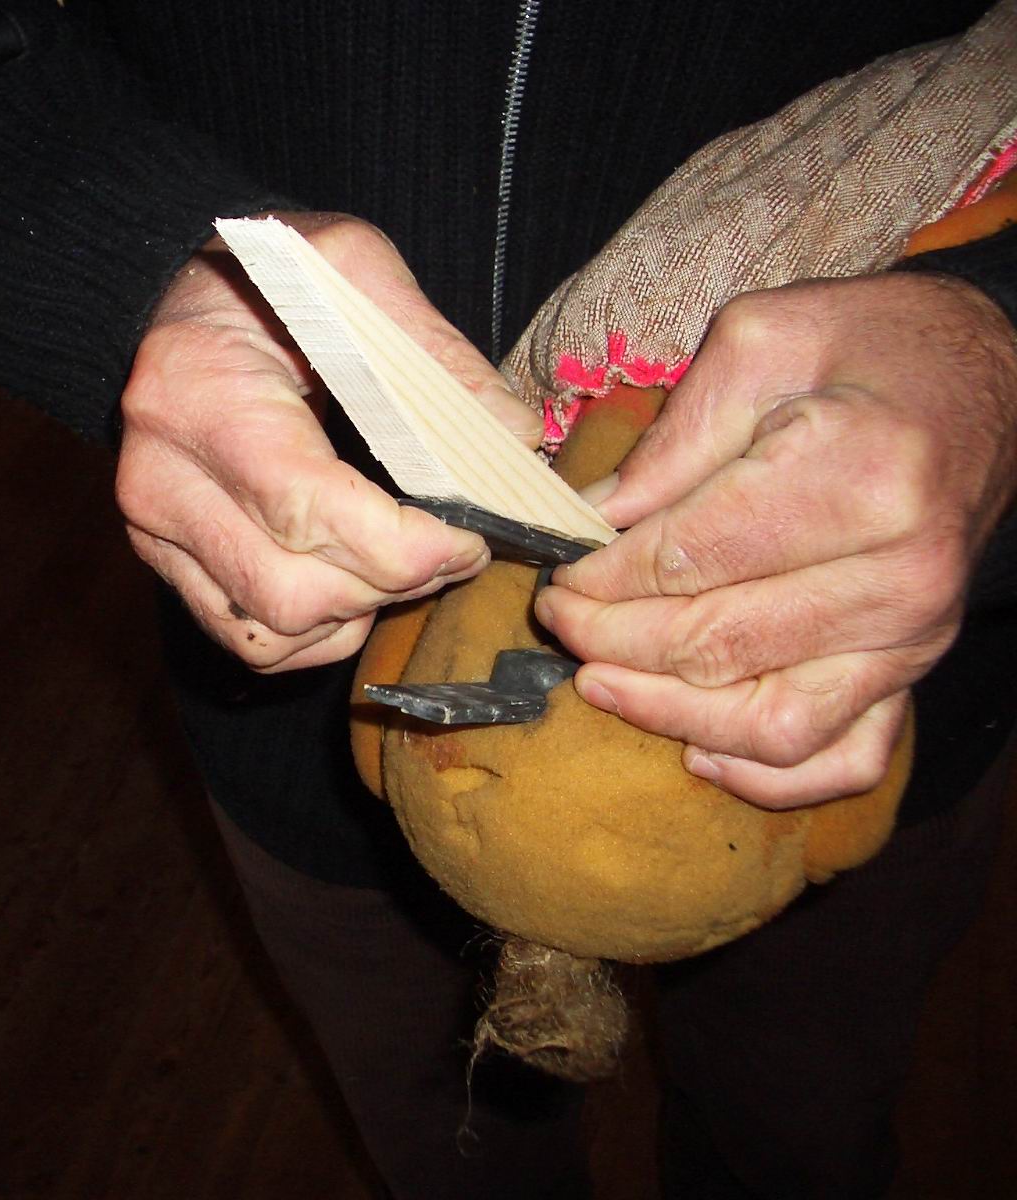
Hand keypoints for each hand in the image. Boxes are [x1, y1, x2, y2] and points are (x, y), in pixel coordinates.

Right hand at [117, 212, 540, 670]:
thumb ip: (434, 353)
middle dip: (395, 584)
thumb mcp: (352, 270)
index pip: (304, 510)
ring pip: (274, 630)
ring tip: (402, 558)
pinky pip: (251, 642)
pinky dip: (318, 632)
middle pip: (294, 590)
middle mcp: (161, 479)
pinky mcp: (165, 564)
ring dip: (359, 612)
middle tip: (454, 546)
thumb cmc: (266, 279)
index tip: (470, 535)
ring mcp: (154, 532)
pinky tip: (352, 582)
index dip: (404, 545)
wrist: (176, 296)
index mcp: (198, 396)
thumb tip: (515, 441)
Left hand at [533, 272, 1016, 807]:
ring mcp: (913, 637)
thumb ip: (674, 439)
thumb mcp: (762, 342)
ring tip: (596, 679)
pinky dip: (766, 778)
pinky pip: (842, 759)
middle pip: (715, 644)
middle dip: (611, 639)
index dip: (604, 578)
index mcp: (859, 478)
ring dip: (665, 714)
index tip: (558, 572)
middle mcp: (898, 574)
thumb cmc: (868, 350)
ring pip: (766, 721)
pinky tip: (696, 753)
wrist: (985, 380)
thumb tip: (592, 522)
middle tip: (556, 617)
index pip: (690, 560)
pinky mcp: (913, 672)